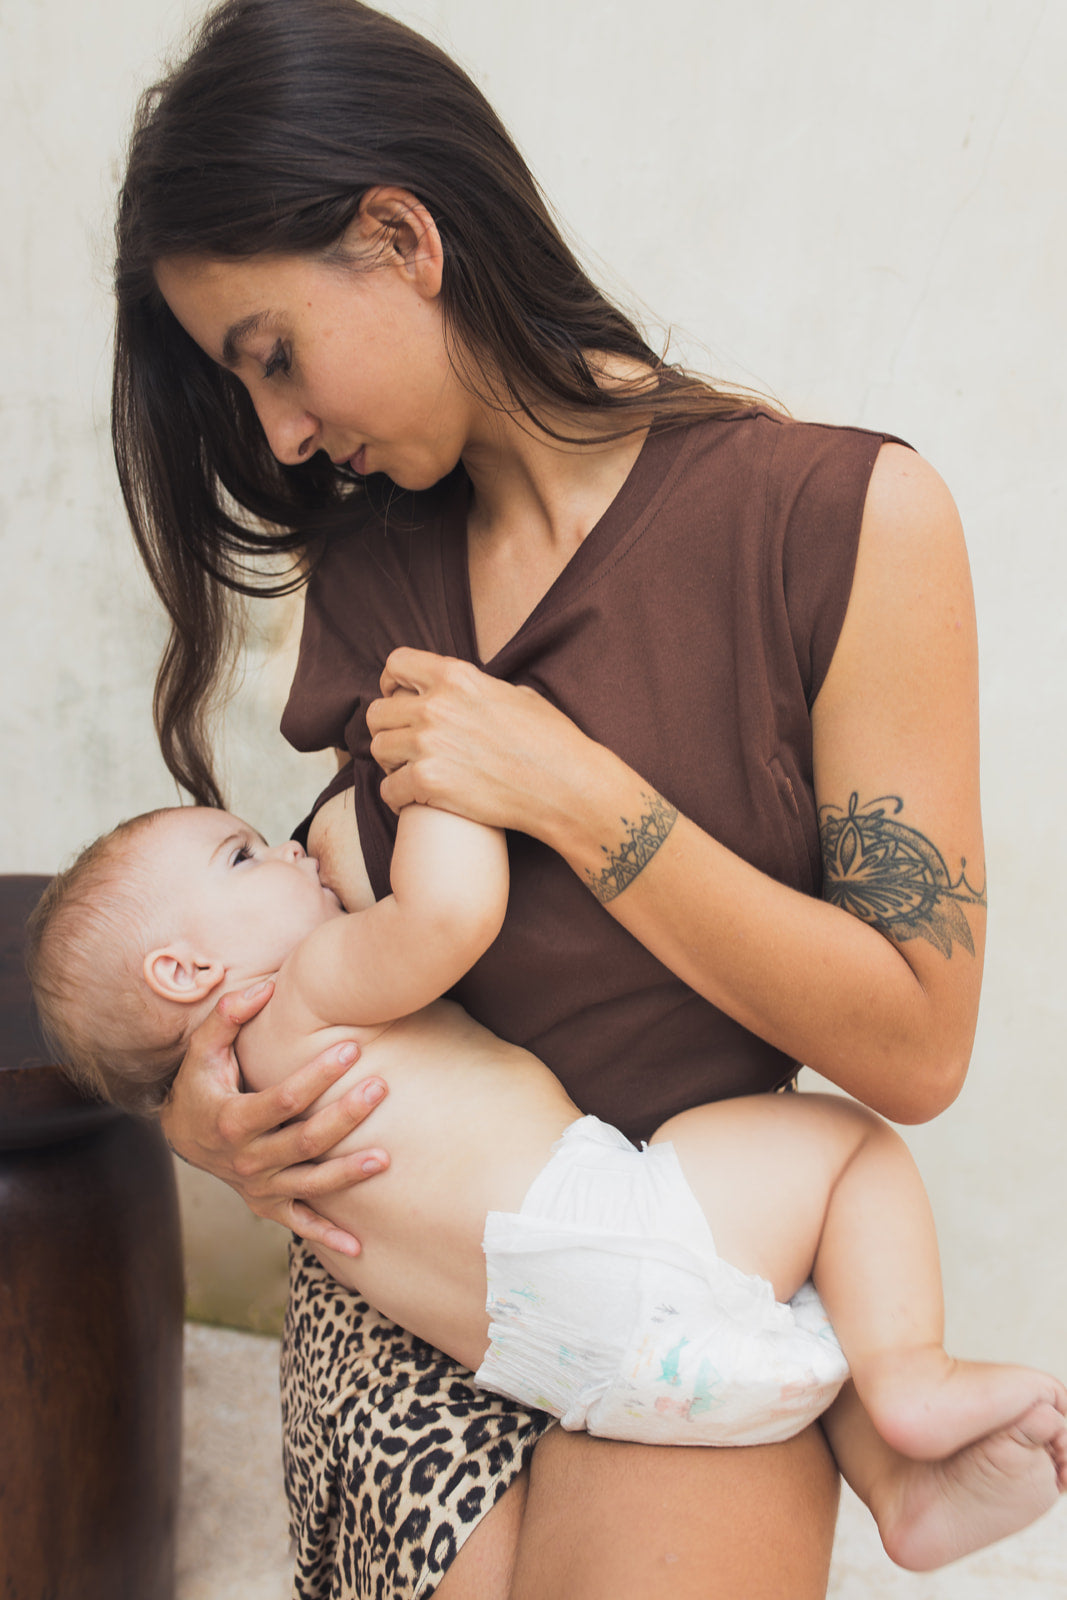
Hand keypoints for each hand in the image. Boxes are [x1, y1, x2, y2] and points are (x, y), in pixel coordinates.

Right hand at [159, 982, 388, 1256]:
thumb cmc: (201, 1083)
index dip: (318, 1074)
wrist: (182, 1134)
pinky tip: (359, 1248)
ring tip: (385, 1159)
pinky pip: (299, 1224)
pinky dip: (328, 1237)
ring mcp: (258, 1186)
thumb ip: (229, 1016)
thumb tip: (265, 987)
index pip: (284, 1099)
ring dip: (348, 1174)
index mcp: (233, 1119)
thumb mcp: (203, 1048)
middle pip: (305, 1140)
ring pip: (310, 1184)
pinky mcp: (267, 1204)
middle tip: (381, 1087)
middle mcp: (246, 1159)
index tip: (351, 1047)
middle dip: (345, 1115)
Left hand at [367, 647, 593, 839]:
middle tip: (404, 747)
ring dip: (391, 764)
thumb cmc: (552, 742)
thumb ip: (480, 689)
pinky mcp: (428, 782)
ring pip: (378, 749)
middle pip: (378, 712)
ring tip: (410, 775)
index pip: (396, 664)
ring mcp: (428, 744)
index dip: (390, 683)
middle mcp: (436, 705)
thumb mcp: (518, 695)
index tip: (397, 699)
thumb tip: (467, 693)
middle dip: (388, 730)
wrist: (566, 786)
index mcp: (457, 676)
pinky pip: (388, 789)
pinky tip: (414, 802)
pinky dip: (398, 798)